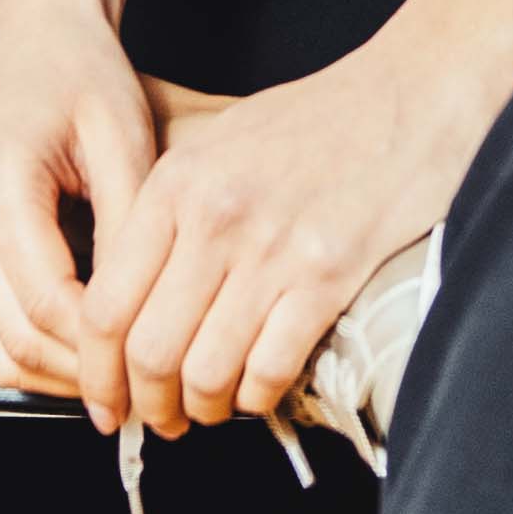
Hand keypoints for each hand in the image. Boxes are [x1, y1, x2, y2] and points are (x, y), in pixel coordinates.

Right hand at [0, 0, 159, 400]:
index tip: (166, 367)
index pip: (51, 302)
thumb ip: (131, 228)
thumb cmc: (87, 77)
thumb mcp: (127, 139)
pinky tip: (98, 357)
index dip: (109, 348)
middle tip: (157, 398)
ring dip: (64, 377)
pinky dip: (42, 354)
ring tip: (132, 389)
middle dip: (89, 378)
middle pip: (18, 338)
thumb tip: (148, 318)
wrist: (36, 41)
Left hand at [72, 13, 512, 440]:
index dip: (98, 372)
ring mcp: (272, 248)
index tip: (105, 400)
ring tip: (209, 411)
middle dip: (148, 404)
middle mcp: (213, 217)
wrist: (415, 93)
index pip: (105, 304)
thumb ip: (168, 209)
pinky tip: (259, 391)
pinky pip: (271, 367)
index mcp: (174, 183)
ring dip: (203, 408)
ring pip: (205, 370)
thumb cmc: (319, 120)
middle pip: (148, 350)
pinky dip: (258, 397)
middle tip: (160, 420)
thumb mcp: (219, 139)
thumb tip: (126, 296)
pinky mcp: (329, 274)